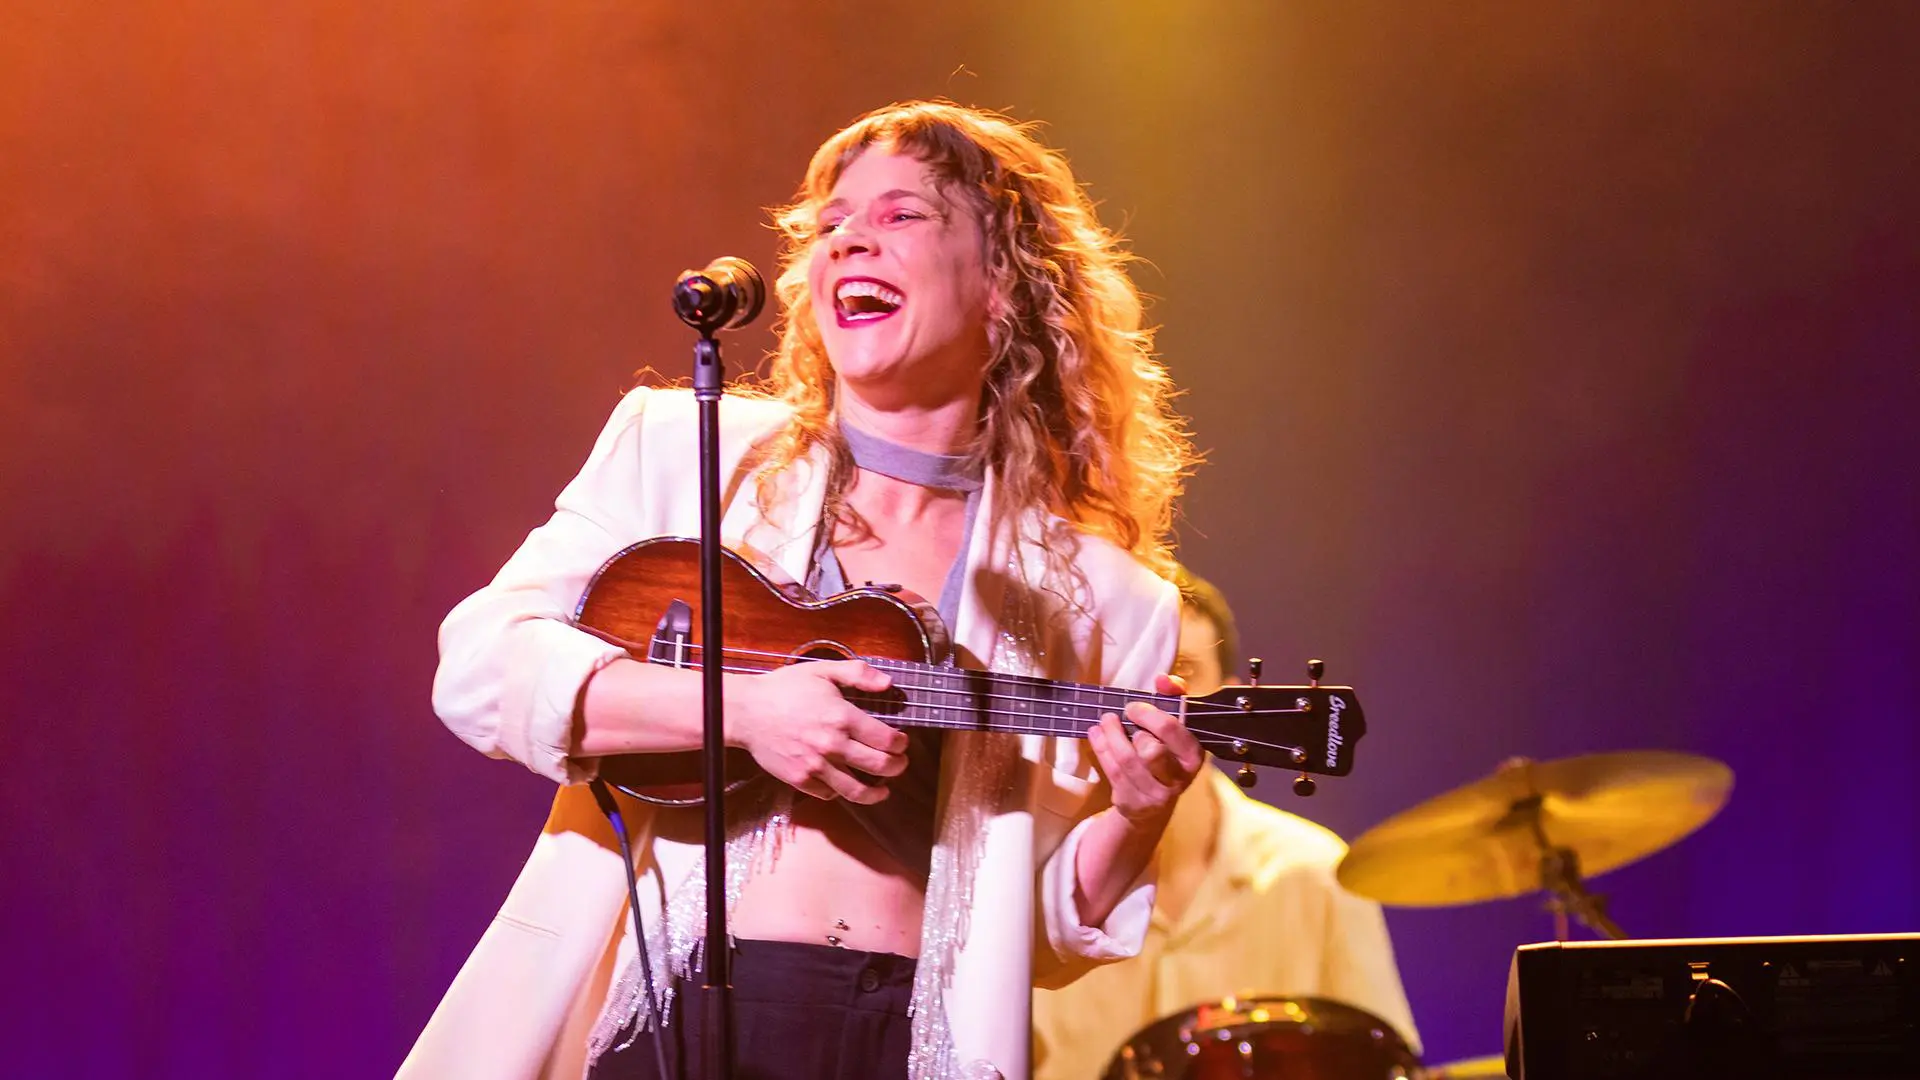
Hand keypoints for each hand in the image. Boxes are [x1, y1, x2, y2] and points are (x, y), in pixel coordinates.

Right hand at [728, 659, 907, 803]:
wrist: (747, 711)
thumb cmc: (784, 689)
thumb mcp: (822, 671)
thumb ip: (857, 673)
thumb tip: (888, 683)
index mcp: (842, 718)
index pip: (887, 739)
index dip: (901, 743)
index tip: (902, 742)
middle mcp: (833, 745)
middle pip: (879, 766)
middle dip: (897, 767)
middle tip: (899, 763)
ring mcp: (816, 766)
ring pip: (857, 791)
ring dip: (877, 792)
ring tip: (883, 789)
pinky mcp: (800, 780)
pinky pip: (829, 795)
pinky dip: (841, 793)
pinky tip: (846, 785)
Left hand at [1087, 673, 1204, 825]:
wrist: (1155, 802)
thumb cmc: (1167, 751)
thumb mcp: (1177, 723)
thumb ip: (1174, 696)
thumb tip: (1162, 679)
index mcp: (1192, 756)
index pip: (1173, 732)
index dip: (1150, 715)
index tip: (1133, 707)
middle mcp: (1178, 778)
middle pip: (1152, 752)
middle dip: (1131, 731)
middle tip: (1116, 717)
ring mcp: (1156, 795)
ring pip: (1128, 762)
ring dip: (1110, 737)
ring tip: (1103, 721)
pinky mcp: (1133, 802)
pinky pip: (1113, 772)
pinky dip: (1101, 749)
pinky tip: (1096, 735)